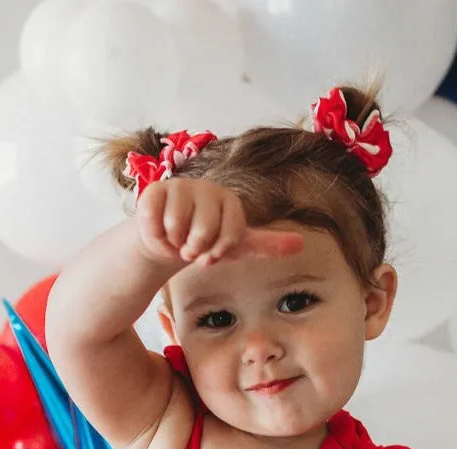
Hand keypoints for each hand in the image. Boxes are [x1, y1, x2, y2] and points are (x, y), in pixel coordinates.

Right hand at [135, 178, 303, 267]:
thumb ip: (267, 244)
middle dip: (193, 250)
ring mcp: (181, 187)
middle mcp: (207, 189)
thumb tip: (300, 243)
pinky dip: (156, 235)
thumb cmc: (204, 241)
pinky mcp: (155, 191)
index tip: (212, 254)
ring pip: (177, 228)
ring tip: (176, 237)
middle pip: (202, 232)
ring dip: (173, 242)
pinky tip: (160, 230)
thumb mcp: (237, 245)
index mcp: (230, 202)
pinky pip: (155, 221)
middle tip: (190, 247)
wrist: (168, 239)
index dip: (217, 251)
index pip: (230, 235)